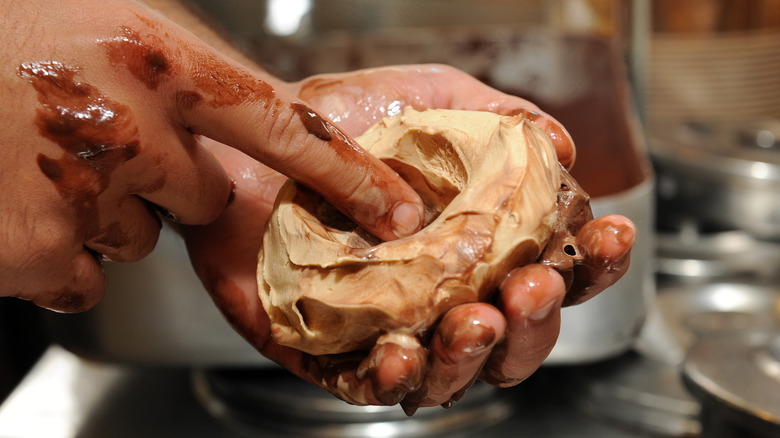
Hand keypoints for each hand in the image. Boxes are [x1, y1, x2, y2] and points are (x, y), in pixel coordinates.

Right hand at [0, 0, 421, 311]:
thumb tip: (227, 114)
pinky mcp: (38, 255)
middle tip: (98, 140)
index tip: (396, 212)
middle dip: (164, 181)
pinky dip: (56, 250)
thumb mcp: (99, 15)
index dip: (348, 174)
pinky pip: (84, 276)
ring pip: (136, 237)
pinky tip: (12, 200)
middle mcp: (132, 129)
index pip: (287, 127)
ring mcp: (85, 198)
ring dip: (103, 211)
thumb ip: (173, 64)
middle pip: (200, 194)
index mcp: (157, 58)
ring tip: (38, 159)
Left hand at [184, 64, 634, 411]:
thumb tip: (563, 148)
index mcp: (479, 243)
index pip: (555, 265)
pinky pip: (371, 384)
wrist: (243, 141)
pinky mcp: (333, 350)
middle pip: (519, 334)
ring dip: (476, 355)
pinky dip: (396, 377)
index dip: (592, 261)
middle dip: (538, 320)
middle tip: (531, 287)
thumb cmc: (334, 123)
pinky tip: (404, 351)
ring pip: (457, 371)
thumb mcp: (427, 99)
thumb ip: (498, 116)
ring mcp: (394, 325)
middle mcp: (446, 292)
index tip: (608, 235)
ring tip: (477, 319)